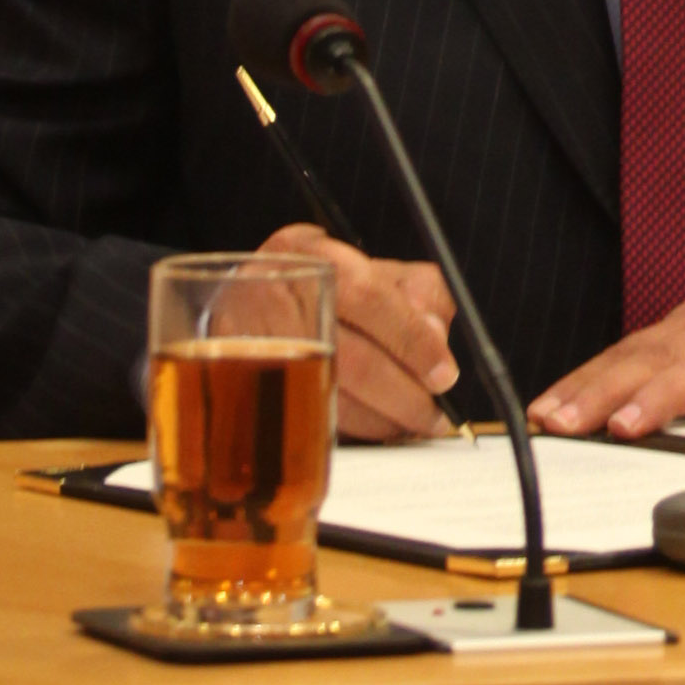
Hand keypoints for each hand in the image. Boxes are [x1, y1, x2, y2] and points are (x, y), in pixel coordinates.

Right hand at [262, 222, 453, 442]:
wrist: (250, 296)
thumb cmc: (325, 283)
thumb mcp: (375, 267)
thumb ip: (418, 293)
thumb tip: (436, 337)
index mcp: (309, 254)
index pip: (367, 295)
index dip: (411, 338)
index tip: (444, 372)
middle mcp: (273, 296)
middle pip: (348, 357)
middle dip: (403, 394)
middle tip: (435, 413)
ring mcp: (249, 343)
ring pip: (327, 398)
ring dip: (380, 421)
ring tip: (413, 426)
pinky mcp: (240, 385)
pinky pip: (306, 418)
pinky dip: (352, 430)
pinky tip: (378, 429)